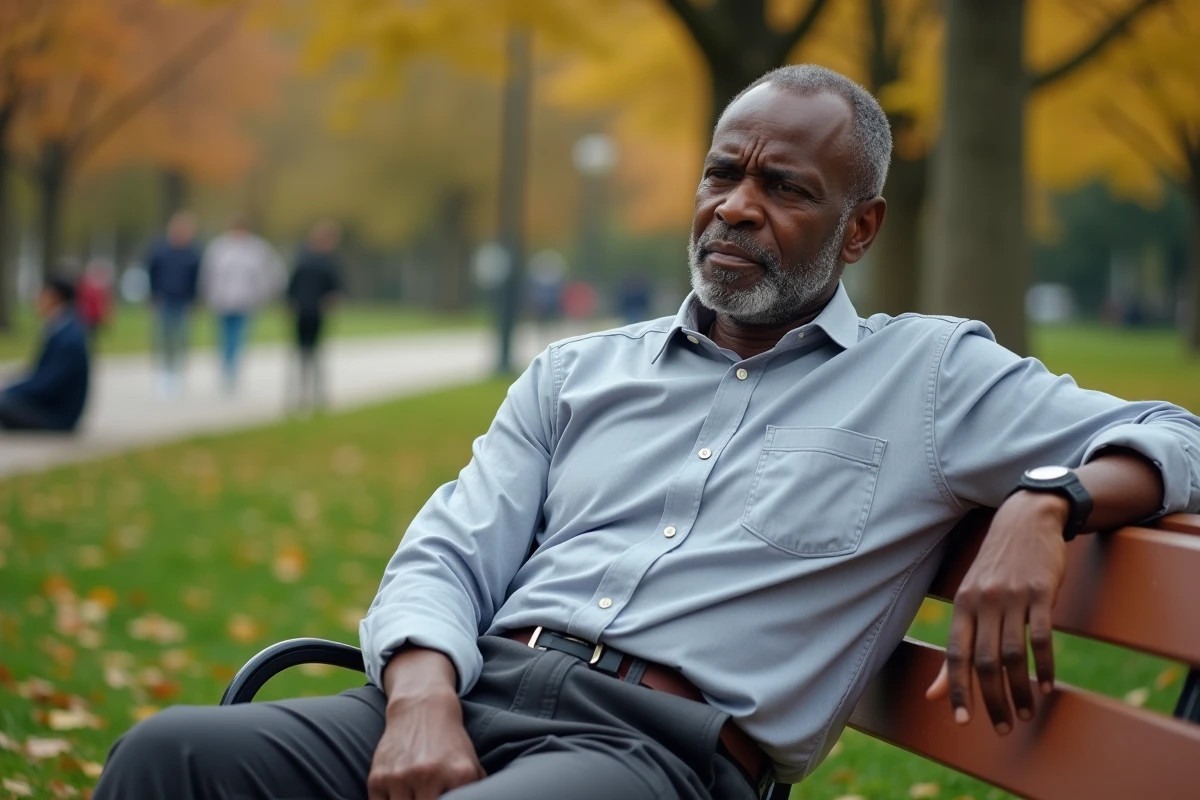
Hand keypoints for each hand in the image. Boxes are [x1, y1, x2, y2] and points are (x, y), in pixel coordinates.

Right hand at [367, 689, 484, 799]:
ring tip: (414, 794)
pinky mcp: (378, 778)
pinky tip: (398, 795)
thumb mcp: (470, 764)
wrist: (420, 709)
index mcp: (460, 774)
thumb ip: (474, 790)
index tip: (442, 798)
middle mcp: (430, 775)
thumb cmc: (448, 742)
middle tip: (428, 795)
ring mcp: (401, 777)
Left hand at [925, 492, 1068, 734]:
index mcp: (962, 606)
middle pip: (985, 661)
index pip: (955, 655)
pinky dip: (1044, 666)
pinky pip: (1042, 637)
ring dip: (1020, 689)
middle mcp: (983, 602)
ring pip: (1014, 654)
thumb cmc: (995, 568)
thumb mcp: (970, 600)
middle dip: (993, 699)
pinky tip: (1046, 686)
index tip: (962, 721)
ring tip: (1025, 713)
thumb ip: (956, 647)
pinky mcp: (1041, 592)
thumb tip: (932, 693)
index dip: (956, 689)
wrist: (1025, 520)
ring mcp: (1012, 597)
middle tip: (1002, 727)